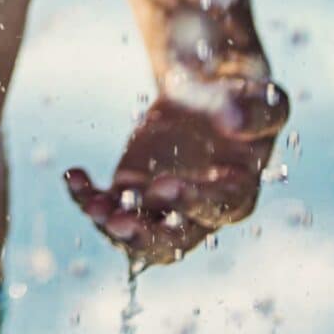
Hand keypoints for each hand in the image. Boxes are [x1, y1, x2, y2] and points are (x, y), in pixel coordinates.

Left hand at [64, 75, 285, 265]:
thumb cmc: (239, 98)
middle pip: (176, 242)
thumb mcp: (259, 96)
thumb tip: (236, 121)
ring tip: (90, 205)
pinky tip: (74, 176)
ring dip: (111, 226)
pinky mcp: (134, 191)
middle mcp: (201, 209)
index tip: (164, 186)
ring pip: (137, 233)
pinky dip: (88, 198)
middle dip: (146, 237)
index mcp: (238, 188)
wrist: (206, 92)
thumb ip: (254, 110)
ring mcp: (163, 204)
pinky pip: (108, 205)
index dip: (193, 203)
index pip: (220, 208)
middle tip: (117, 222)